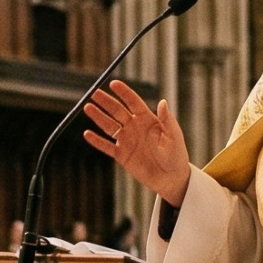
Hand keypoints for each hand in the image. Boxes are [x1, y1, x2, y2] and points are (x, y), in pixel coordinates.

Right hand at [79, 80, 191, 206]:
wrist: (170, 178)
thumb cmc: (175, 155)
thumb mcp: (174, 136)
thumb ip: (167, 120)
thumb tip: (162, 102)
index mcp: (148, 119)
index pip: (133, 102)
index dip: (123, 93)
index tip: (113, 84)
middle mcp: (135, 127)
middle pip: (117, 111)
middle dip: (106, 102)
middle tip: (94, 93)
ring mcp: (127, 140)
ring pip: (109, 126)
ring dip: (98, 117)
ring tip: (87, 107)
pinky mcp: (121, 155)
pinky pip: (106, 146)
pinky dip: (96, 141)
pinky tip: (87, 134)